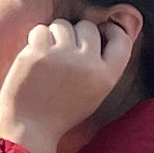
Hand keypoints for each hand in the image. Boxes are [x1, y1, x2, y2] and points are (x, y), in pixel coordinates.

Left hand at [0, 16, 136, 152]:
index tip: (102, 30)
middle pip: (88, 27)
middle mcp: (87, 64)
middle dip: (76, 33)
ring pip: (63, 25)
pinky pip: (41, 30)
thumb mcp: (96, 92)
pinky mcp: (37, 53)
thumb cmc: (63, 110)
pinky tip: (35, 56)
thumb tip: (104, 32)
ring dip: (55, 35)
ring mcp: (62, 57)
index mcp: (106, 77)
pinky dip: (36, 39)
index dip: (112, 30)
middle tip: (65, 50)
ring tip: (49, 55)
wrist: (31, 127)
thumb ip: (103, 65)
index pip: (122, 40)